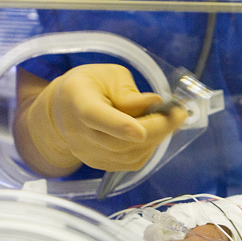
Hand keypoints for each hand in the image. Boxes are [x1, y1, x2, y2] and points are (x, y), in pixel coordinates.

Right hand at [36, 64, 186, 171]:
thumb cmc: (90, 86)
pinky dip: (148, 149)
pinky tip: (155, 132)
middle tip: (179, 115)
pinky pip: (130, 163)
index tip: (140, 131)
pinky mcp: (98, 164)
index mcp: (78, 101)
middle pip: (119, 142)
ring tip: (169, 121)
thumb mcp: (109, 76)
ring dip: (156, 140)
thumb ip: (130, 92)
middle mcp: (79, 133)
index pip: (95, 116)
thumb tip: (155, 103)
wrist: (62, 109)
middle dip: (155, 130)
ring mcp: (87, 153)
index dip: (118, 126)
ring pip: (128, 156)